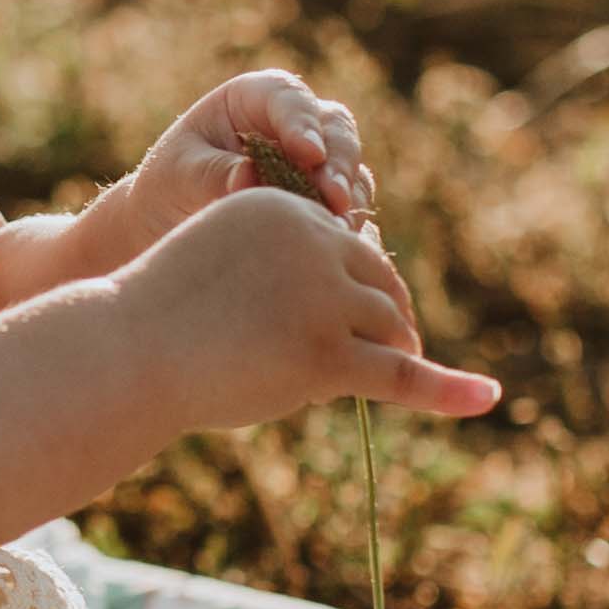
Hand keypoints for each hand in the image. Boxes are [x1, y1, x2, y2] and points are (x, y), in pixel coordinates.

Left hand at [117, 70, 378, 245]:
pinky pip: (351, 208)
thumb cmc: (170, 184)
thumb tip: (248, 177)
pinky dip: (348, 224)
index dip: (302, 123)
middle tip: (333, 198)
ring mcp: (317, 162)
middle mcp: (295, 124)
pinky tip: (340, 245)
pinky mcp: (326, 200)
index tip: (308, 154)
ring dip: (348, 199)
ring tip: (337, 229)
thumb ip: (213, 172)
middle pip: (336, 130)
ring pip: (351, 170)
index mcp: (255, 98)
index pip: (288, 98)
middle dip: (337, 163)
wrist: (172, 223)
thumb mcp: (179, 173)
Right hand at [124, 182, 503, 428]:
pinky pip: (403, 376)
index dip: (348, 294)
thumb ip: (285, 271)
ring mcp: (323, 297)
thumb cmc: (160, 318)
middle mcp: (312, 241)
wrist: (122, 357)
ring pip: (389, 330)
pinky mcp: (329, 353)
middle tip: (361, 362)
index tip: (334, 322)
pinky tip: (485, 399)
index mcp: (285, 209)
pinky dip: (447, 391)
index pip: (348, 249)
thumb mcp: (226, 270)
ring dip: (373, 359)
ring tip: (331, 383)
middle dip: (378, 327)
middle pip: (381, 287)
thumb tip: (353, 290)